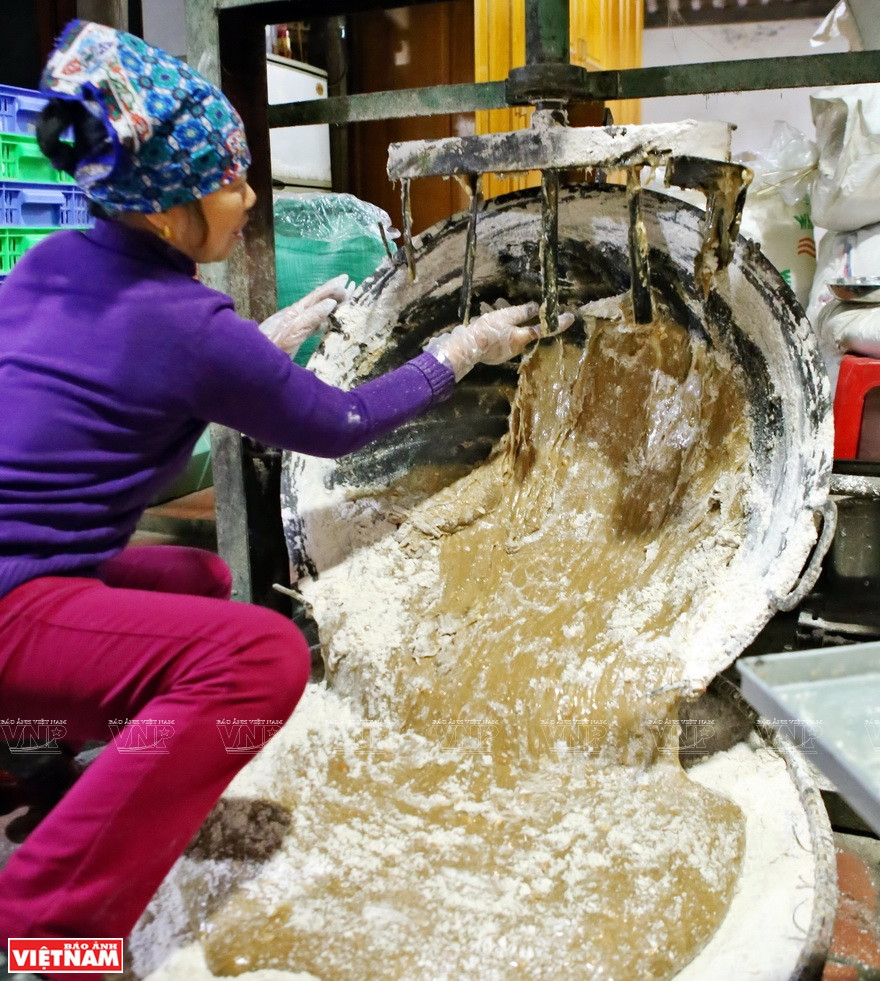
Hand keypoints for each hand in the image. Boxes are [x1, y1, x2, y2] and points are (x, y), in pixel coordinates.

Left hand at [260, 274, 354, 354]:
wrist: (250, 362)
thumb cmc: (270, 352)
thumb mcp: (291, 335)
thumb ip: (309, 320)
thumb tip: (329, 304)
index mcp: (295, 315)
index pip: (317, 298)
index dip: (332, 291)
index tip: (347, 284)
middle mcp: (293, 316)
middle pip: (316, 300)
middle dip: (332, 291)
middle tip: (349, 282)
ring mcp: (291, 324)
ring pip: (314, 309)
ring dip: (329, 301)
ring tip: (343, 294)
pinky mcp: (289, 336)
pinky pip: (310, 322)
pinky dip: (322, 317)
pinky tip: (328, 319)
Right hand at [425, 301, 574, 380]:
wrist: (465, 349)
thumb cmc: (487, 331)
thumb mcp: (506, 316)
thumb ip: (523, 312)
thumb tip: (537, 307)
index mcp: (522, 338)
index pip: (544, 329)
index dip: (558, 322)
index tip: (571, 317)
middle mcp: (516, 347)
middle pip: (522, 328)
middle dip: (514, 314)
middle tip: (501, 303)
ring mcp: (504, 352)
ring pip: (508, 331)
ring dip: (500, 317)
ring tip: (488, 306)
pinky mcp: (493, 353)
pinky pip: (498, 336)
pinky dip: (494, 326)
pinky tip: (482, 317)